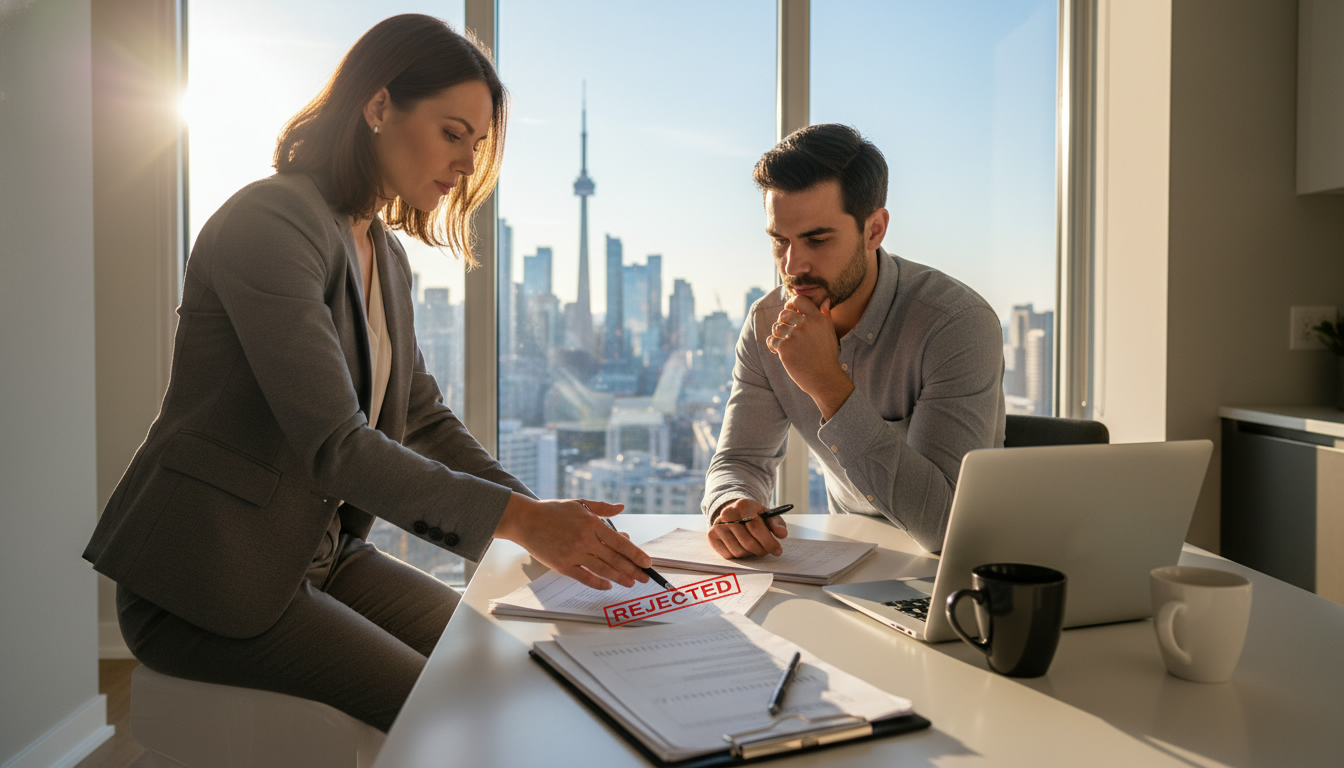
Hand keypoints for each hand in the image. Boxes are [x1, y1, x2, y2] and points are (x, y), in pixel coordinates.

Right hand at [494, 494, 652, 589]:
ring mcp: (573, 553)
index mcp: (591, 523)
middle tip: (645, 577)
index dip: (635, 553)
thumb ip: (602, 508)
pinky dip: (597, 583)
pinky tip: (608, 585)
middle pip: (615, 558)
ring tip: (631, 583)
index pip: (619, 542)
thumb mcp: (580, 503)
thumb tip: (622, 507)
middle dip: (633, 569)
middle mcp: (585, 539)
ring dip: (619, 578)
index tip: (647, 562)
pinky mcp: (562, 565)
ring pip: (603, 569)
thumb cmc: (552, 511)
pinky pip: (584, 577)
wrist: (525, 520)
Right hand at [708, 498, 787, 557]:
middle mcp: (728, 514)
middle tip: (767, 551)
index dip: (769, 542)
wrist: (732, 512)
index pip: (757, 528)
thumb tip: (782, 534)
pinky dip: (738, 555)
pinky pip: (728, 555)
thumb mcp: (766, 515)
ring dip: (750, 553)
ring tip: (755, 547)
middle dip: (761, 550)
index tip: (778, 551)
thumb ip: (776, 524)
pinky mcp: (712, 535)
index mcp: (743, 506)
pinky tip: (742, 547)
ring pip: (738, 551)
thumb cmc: (752, 515)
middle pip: (748, 542)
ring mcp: (718, 525)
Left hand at [765, 296, 854, 419]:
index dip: (791, 303)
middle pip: (784, 313)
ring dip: (778, 334)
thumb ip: (826, 314)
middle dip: (783, 321)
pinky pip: (771, 340)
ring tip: (785, 342)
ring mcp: (794, 336)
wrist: (824, 378)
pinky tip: (779, 351)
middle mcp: (805, 324)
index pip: (799, 300)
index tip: (790, 310)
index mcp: (817, 318)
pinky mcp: (784, 348)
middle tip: (787, 331)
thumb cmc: (827, 355)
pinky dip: (772, 345)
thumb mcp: (830, 332)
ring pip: (776, 326)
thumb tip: (825, 300)